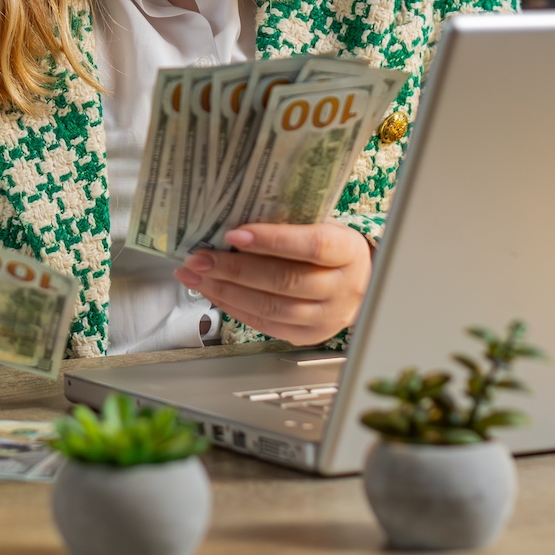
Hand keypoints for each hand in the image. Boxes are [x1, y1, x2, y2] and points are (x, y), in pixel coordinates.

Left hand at [173, 223, 370, 344]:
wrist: (359, 284)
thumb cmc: (331, 249)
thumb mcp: (321, 226)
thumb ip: (289, 224)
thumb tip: (233, 218)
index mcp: (348, 251)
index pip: (312, 246)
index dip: (272, 240)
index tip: (234, 233)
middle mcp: (342, 288)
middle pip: (285, 280)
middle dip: (234, 269)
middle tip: (200, 257)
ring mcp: (326, 317)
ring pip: (270, 307)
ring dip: (225, 290)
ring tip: (195, 275)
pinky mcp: (308, 336)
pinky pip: (265, 324)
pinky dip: (233, 307)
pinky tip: (212, 292)